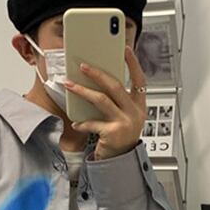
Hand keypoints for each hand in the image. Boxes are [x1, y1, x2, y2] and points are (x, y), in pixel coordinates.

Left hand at [64, 45, 146, 160]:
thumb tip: (99, 79)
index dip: (133, 64)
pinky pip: (93, 123)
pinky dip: (82, 123)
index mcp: (139, 105)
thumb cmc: (120, 135)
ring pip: (102, 100)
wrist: (120, 159)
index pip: (139, 80)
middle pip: (116, 86)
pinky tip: (76, 123)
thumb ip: (118, 100)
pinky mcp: (112, 134)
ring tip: (70, 85)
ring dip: (83, 91)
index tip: (126, 50)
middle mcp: (134, 113)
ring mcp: (124, 123)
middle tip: (83, 66)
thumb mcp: (125, 115)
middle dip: (98, 74)